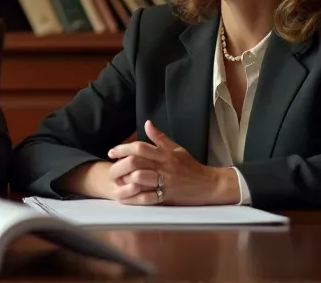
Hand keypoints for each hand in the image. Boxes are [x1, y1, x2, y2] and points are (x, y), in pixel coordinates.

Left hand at [106, 120, 238, 204]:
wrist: (209, 185)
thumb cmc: (191, 166)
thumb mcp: (176, 149)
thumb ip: (160, 138)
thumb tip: (147, 123)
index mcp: (165, 154)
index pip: (140, 147)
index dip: (123, 149)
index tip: (111, 152)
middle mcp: (164, 166)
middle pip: (136, 162)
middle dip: (120, 165)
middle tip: (111, 168)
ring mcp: (165, 182)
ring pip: (139, 178)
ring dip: (125, 179)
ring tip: (117, 181)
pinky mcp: (167, 196)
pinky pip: (147, 196)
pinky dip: (134, 196)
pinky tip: (124, 195)